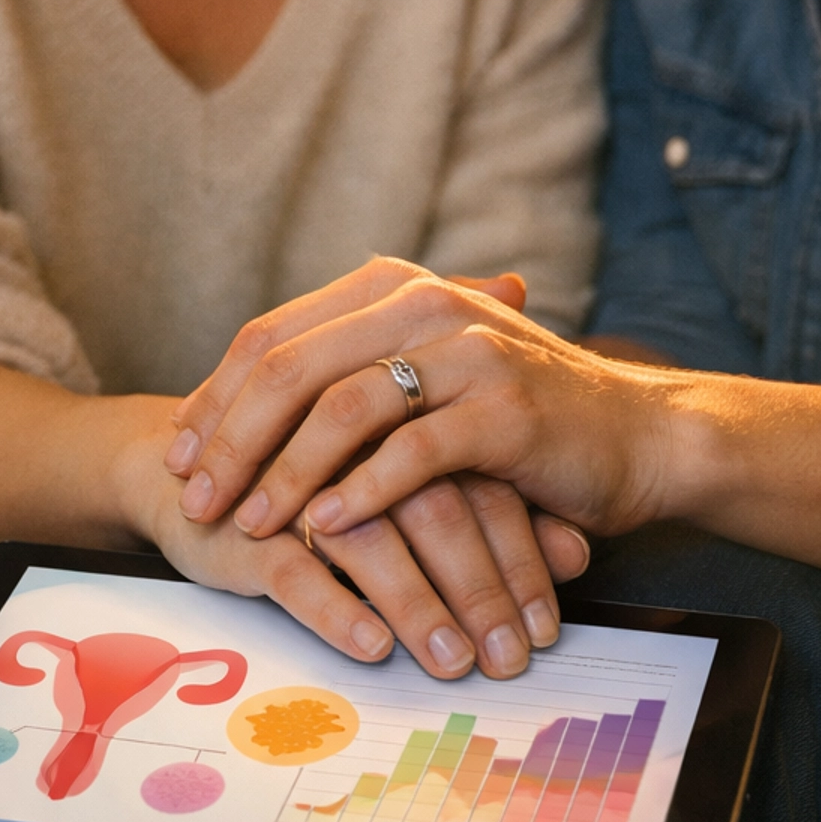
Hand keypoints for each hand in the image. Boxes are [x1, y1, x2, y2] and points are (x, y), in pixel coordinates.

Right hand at [140, 409, 577, 679]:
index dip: (521, 551)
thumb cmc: (322, 480)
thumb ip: (499, 507)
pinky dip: (334, 605)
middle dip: (480, 588)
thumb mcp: (414, 484)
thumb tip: (581, 551)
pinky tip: (371, 643)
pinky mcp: (244, 521)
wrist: (184, 463)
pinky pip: (292, 565)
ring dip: (418, 604)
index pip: (482, 481)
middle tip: (513, 656)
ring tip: (454, 660)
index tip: (549, 623)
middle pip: (436, 506)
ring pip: (371, 539)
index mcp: (405, 418)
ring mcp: (297, 478)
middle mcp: (358, 442)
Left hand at [160, 261, 663, 554]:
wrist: (643, 439)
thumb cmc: (523, 421)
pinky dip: (360, 493)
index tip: (178, 455)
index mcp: (393, 290)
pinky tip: (325, 530)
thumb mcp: (428, 380)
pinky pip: (412, 453)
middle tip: (194, 498)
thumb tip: (241, 409)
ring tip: (249, 521)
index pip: (274, 337)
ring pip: (343, 408)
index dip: (216, 398)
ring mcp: (468, 353)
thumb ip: (350, 377)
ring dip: (285, 472)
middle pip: (292, 367)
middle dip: (232, 439)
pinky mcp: (505, 410)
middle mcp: (425, 305)